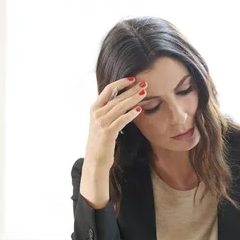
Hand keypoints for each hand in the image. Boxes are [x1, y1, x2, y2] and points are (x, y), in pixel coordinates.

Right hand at [80, 77, 147, 207]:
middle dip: (131, 89)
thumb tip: (122, 100)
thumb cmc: (101, 142)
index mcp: (94, 109)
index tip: (132, 78)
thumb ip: (108, 111)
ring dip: (134, 99)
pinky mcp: (107, 132)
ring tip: (144, 93)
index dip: (120, 83)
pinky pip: (121, 120)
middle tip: (144, 83)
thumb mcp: (101, 123)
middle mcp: (97, 114)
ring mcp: (101, 123)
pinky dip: (131, 114)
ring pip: (120, 106)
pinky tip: (139, 110)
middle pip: (117, 97)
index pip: (108, 90)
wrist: (95, 160)